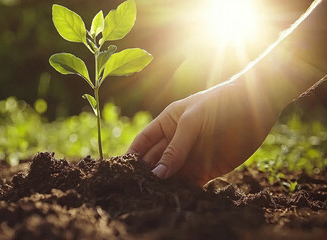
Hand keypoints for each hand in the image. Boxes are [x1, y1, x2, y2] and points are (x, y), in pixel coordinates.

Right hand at [127, 82, 280, 185]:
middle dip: (145, 174)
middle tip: (135, 189)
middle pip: (154, 161)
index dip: (131, 156)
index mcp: (166, 124)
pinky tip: (175, 199)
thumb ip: (176, 148)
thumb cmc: (219, 103)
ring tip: (152, 198)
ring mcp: (190, 157)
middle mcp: (175, 142)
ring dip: (163, 186)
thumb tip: (157, 174)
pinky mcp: (207, 170)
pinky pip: (190, 184)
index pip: (143, 143)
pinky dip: (182, 191)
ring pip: (170, 175)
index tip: (121, 171)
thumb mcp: (192, 121)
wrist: (256, 105)